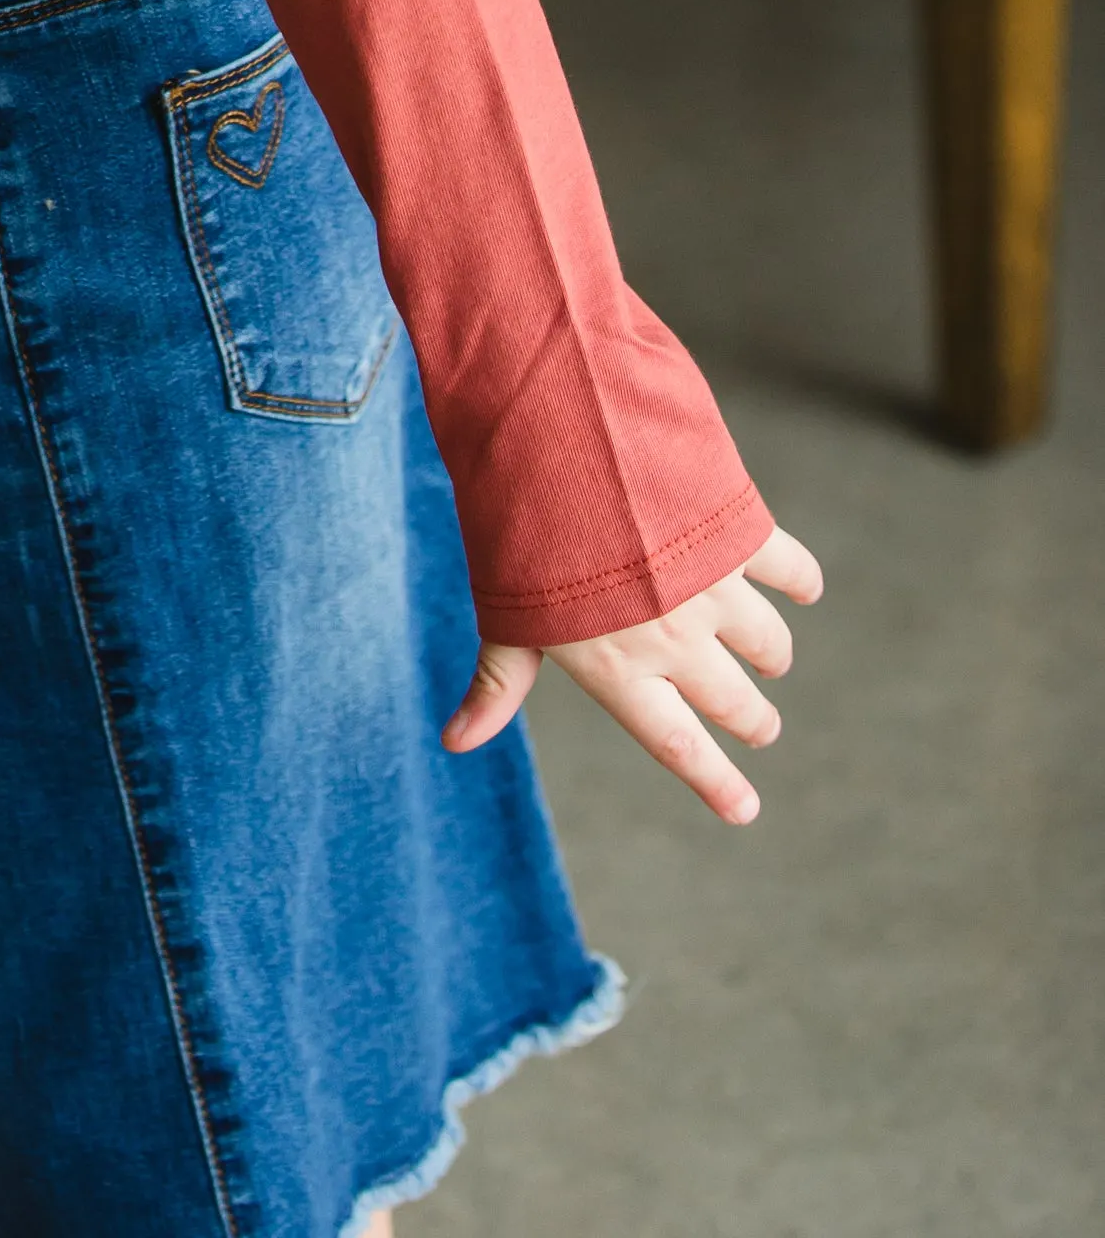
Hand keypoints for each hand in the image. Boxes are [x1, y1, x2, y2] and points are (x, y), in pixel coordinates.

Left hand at [440, 525, 822, 823]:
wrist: (561, 445)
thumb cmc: (519, 537)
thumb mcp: (504, 614)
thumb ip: (497, 683)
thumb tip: (453, 743)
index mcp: (619, 669)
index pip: (677, 745)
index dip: (715, 782)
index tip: (745, 811)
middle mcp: (674, 640)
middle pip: (734, 703)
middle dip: (754, 721)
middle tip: (762, 726)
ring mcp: (713, 588)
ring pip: (767, 643)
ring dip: (770, 656)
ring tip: (770, 658)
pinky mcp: (739, 535)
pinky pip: (787, 570)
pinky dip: (801, 583)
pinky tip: (803, 589)